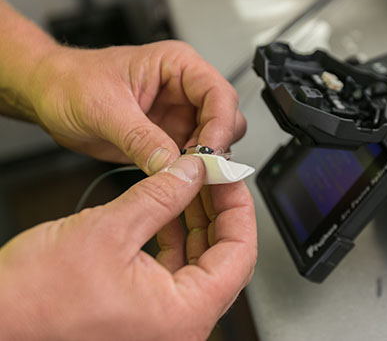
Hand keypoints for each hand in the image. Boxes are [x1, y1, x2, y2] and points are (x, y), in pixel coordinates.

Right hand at [0, 156, 256, 340]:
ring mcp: (160, 325)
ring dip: (196, 222)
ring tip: (190, 184)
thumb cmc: (33, 300)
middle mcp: (178, 328)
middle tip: (211, 175)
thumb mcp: (109, 230)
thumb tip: (192, 173)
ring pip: (199, 265)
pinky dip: (173, 239)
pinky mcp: (140, 317)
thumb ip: (160, 196)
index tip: (230, 177)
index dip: (239, 207)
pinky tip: (167, 210)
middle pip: (223, 260)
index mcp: (183, 315)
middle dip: (218, 211)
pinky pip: (172, 274)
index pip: (240, 254)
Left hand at [27, 40, 244, 174]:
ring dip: (204, 162)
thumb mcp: (103, 107)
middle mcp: (184, 90)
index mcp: (177, 65)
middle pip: (226, 119)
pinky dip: (189, 173)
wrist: (47, 95)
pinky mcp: (169, 139)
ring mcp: (179, 116)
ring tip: (183, 177)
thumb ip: (140, 138)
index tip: (210, 152)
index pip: (218, 93)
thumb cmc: (69, 81)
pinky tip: (176, 182)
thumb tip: (171, 166)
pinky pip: (192, 160)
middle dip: (215, 146)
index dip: (220, 123)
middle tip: (197, 170)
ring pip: (215, 143)